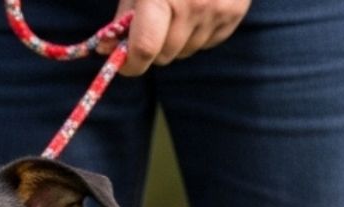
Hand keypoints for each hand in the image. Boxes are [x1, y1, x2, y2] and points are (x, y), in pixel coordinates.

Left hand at [100, 0, 250, 75]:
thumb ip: (125, 15)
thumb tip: (109, 49)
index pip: (144, 48)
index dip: (130, 64)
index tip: (123, 64)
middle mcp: (192, 6)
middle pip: (164, 56)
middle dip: (152, 47)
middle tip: (151, 24)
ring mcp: (217, 11)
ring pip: (185, 51)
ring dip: (175, 40)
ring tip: (177, 9)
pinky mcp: (234, 13)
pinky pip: (207, 43)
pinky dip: (196, 33)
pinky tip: (196, 7)